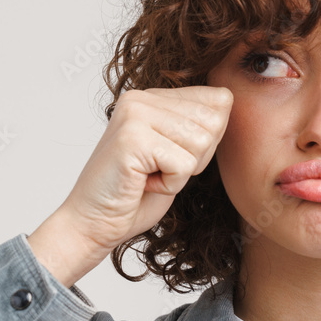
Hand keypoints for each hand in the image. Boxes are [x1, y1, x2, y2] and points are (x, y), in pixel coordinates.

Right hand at [57, 86, 233, 255]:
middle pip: (214, 122)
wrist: (93, 223)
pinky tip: (142, 183)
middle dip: (196, 158)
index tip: (171, 157)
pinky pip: (184, 164)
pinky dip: (170, 184)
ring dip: (181, 172)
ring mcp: (134, 114)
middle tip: (159, 169)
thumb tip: (227, 99)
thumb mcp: (178, 153)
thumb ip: (199, 125)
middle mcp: (142, 97)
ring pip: (202, 142)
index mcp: (154, 97)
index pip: (219, 101)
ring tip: (149, 175)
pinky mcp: (132, 137)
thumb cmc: (136, 194)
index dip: (207, 141)